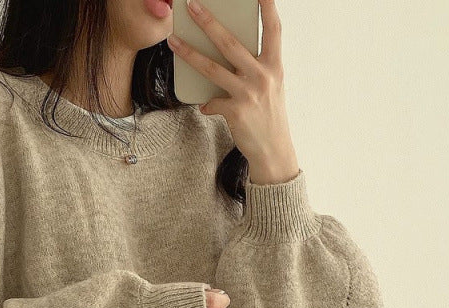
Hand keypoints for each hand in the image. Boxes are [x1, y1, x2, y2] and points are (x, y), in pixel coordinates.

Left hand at [167, 0, 300, 184]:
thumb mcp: (270, 88)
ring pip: (213, 68)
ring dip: (190, 53)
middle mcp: (263, 76)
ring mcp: (249, 93)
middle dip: (209, 22)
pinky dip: (207, 104)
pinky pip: (213, 101)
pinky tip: (205, 106)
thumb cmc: (269, 118)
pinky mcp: (236, 111)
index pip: (273, 29)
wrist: (273, 151)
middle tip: (192, 6)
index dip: (267, 7)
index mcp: (274, 66)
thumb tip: (228, 59)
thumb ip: (254, 70)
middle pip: (231, 43)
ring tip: (174, 41)